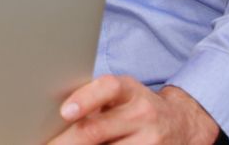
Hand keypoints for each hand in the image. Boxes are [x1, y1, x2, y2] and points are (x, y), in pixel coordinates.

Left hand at [46, 75, 220, 144]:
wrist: (182, 123)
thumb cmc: (136, 106)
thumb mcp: (121, 94)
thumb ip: (95, 98)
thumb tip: (55, 114)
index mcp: (129, 90)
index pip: (108, 88)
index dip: (85, 99)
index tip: (65, 112)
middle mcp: (142, 113)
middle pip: (96, 130)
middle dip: (66, 141)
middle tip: (46, 144)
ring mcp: (150, 140)